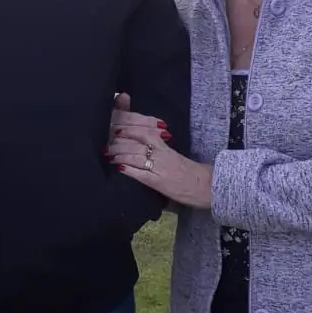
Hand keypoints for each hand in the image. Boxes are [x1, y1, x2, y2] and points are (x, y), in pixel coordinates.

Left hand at [107, 92, 212, 208]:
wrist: (207, 185)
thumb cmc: (188, 172)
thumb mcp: (171, 155)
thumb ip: (157, 147)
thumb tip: (139, 141)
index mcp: (164, 145)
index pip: (143, 131)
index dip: (127, 128)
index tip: (113, 126)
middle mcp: (161, 152)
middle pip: (134, 141)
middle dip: (117, 141)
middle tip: (104, 141)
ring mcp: (160, 166)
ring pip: (134, 155)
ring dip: (118, 154)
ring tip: (107, 154)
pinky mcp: (159, 182)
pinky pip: (140, 173)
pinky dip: (128, 169)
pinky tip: (118, 168)